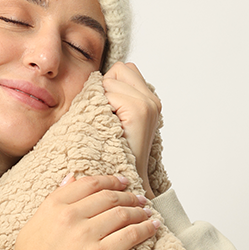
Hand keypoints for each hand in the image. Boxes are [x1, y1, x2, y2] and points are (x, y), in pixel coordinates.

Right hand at [8, 173, 159, 249]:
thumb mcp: (33, 224)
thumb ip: (53, 199)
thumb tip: (72, 177)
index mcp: (53, 206)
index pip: (89, 184)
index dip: (111, 180)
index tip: (123, 181)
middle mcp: (70, 216)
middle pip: (110, 198)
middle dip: (129, 195)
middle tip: (140, 198)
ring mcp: (85, 235)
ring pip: (123, 214)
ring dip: (140, 211)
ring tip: (148, 212)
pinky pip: (130, 236)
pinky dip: (145, 229)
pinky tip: (153, 227)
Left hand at [102, 62, 161, 197]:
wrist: (130, 180)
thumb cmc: (117, 153)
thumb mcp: (117, 120)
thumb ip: (115, 96)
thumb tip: (96, 79)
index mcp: (150, 100)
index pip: (123, 70)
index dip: (110, 86)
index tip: (110, 111)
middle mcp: (152, 100)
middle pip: (119, 69)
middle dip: (107, 87)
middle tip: (108, 116)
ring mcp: (148, 104)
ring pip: (111, 80)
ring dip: (103, 99)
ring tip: (108, 123)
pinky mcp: (139, 110)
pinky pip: (109, 94)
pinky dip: (102, 108)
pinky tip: (108, 126)